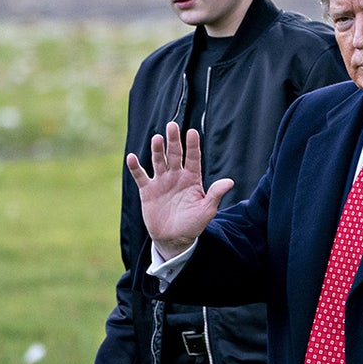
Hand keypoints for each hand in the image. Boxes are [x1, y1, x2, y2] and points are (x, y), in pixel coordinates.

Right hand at [126, 122, 234, 259]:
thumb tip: (230, 182)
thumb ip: (215, 194)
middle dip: (174, 140)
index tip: (193, 132)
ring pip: (159, 161)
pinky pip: (141, 176)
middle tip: (172, 125)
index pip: (193, 158)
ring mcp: (162, 181)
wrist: (174, 238)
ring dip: (157, 150)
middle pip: (175, 154)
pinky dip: (136, 167)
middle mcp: (177, 176)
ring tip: (157, 138)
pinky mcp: (148, 190)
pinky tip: (132, 157)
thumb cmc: (193, 224)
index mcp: (192, 178)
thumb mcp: (206, 210)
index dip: (193, 145)